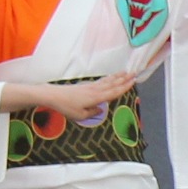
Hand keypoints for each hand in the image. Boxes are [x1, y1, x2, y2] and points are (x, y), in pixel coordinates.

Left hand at [11, 68, 137, 115]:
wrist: (53, 96)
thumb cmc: (66, 107)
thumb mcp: (80, 116)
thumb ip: (92, 113)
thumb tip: (101, 110)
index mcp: (96, 98)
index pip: (113, 92)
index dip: (124, 87)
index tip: (133, 81)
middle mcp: (95, 90)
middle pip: (112, 84)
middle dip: (124, 79)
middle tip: (134, 73)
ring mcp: (90, 87)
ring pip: (107, 81)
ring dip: (117, 77)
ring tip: (126, 72)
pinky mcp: (85, 86)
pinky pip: (101, 81)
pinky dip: (108, 79)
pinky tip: (111, 78)